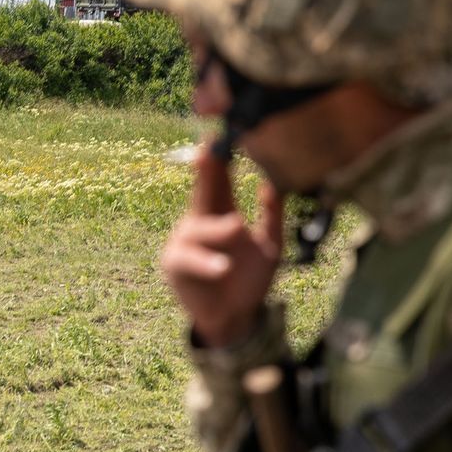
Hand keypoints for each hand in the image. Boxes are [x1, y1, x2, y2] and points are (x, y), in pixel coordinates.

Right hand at [160, 144, 285, 347]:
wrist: (236, 317)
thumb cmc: (249, 278)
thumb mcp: (269, 244)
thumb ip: (271, 214)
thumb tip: (275, 182)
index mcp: (220, 212)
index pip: (218, 179)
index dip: (219, 157)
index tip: (221, 134)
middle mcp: (199, 221)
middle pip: (202, 192)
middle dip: (205, 173)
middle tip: (209, 153)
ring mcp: (184, 242)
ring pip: (199, 230)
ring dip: (218, 230)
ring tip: (237, 228)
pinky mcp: (176, 265)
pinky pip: (190, 260)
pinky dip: (207, 263)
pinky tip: (223, 267)